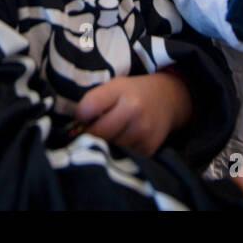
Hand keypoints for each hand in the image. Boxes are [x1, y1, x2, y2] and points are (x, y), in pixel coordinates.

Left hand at [73, 72, 190, 156]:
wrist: (168, 99)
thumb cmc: (133, 92)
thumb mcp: (114, 86)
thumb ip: (94, 102)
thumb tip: (75, 129)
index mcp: (121, 90)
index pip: (88, 108)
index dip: (80, 116)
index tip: (82, 118)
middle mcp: (134, 110)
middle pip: (97, 133)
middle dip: (91, 134)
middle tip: (94, 129)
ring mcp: (143, 131)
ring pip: (109, 146)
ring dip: (106, 143)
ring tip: (114, 130)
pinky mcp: (148, 148)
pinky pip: (123, 155)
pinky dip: (120, 150)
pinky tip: (127, 137)